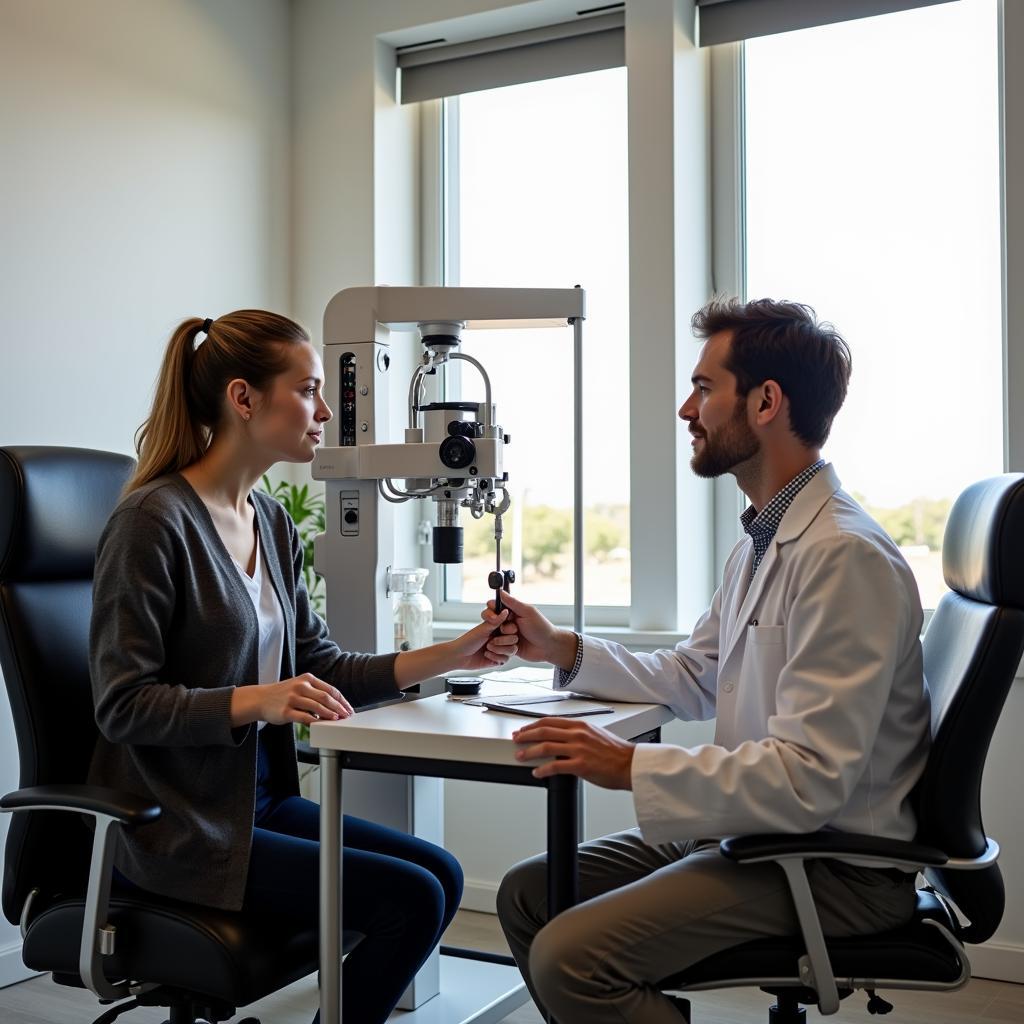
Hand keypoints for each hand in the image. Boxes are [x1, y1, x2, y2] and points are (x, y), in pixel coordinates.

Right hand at [256, 674, 354, 725]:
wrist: (260, 699)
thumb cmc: (283, 694)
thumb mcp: (300, 686)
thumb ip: (316, 693)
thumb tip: (335, 707)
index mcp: (307, 679)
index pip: (330, 689)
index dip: (342, 700)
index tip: (349, 709)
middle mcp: (301, 686)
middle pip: (326, 697)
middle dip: (339, 708)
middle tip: (346, 716)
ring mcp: (293, 698)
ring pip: (316, 707)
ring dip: (329, 714)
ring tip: (337, 719)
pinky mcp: (286, 711)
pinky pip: (304, 717)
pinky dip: (314, 721)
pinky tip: (321, 724)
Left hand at [447, 610, 518, 670]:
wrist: (460, 656)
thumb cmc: (468, 640)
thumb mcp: (483, 628)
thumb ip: (496, 620)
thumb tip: (506, 611)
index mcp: (498, 627)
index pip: (512, 627)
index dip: (509, 629)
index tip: (501, 630)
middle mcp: (501, 637)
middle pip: (514, 639)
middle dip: (502, 642)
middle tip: (490, 642)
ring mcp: (501, 648)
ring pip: (512, 650)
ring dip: (498, 650)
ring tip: (487, 649)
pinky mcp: (499, 659)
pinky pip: (506, 659)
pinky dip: (495, 658)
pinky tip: (486, 655)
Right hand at [481, 590, 576, 668]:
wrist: (548, 647)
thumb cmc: (541, 628)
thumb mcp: (527, 612)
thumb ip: (512, 602)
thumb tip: (501, 591)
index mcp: (511, 612)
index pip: (493, 608)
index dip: (491, 612)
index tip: (496, 616)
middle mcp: (507, 623)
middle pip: (490, 624)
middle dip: (503, 629)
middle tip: (515, 629)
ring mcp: (506, 636)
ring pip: (494, 638)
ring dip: (505, 640)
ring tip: (518, 640)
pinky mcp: (507, 648)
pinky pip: (497, 649)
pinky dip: (505, 649)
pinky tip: (516, 647)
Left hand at [513, 718, 634, 789]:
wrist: (631, 764)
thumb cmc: (616, 753)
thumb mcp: (596, 735)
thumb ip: (578, 735)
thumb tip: (563, 739)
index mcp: (580, 726)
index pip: (550, 722)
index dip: (533, 725)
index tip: (524, 729)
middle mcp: (578, 734)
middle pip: (544, 731)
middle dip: (526, 735)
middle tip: (516, 739)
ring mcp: (579, 749)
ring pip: (546, 747)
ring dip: (530, 751)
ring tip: (520, 755)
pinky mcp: (581, 765)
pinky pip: (556, 766)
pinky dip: (543, 769)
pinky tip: (537, 772)